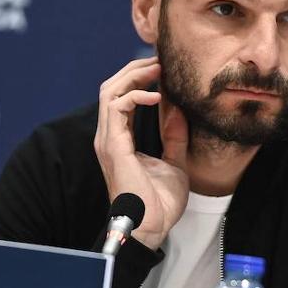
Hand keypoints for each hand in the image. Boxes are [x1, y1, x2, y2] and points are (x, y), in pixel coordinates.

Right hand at [93, 57, 188, 249]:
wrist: (152, 227)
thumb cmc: (160, 203)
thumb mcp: (174, 161)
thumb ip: (174, 136)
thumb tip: (178, 109)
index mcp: (120, 140)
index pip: (122, 97)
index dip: (140, 79)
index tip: (163, 69)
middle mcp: (109, 137)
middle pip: (112, 87)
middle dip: (135, 69)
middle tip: (160, 61)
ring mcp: (108, 140)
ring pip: (110, 91)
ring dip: (134, 75)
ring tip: (157, 70)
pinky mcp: (113, 145)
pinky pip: (117, 106)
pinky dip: (136, 94)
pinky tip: (157, 96)